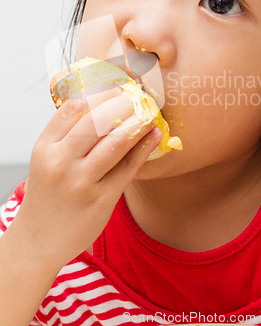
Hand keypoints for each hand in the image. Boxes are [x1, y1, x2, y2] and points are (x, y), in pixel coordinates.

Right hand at [14, 88, 160, 270]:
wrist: (39, 239)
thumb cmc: (47, 193)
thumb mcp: (46, 158)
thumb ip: (67, 133)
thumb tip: (102, 104)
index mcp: (45, 147)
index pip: (74, 108)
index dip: (100, 94)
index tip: (117, 87)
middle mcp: (61, 163)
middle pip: (97, 121)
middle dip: (122, 103)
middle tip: (138, 95)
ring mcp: (82, 183)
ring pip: (116, 142)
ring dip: (138, 123)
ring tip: (149, 113)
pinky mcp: (102, 200)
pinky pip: (129, 168)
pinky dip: (144, 148)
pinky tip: (154, 136)